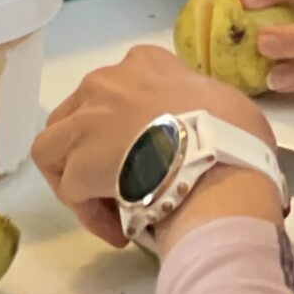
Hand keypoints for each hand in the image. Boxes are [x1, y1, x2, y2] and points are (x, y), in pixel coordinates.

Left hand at [34, 46, 277, 248]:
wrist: (220, 165)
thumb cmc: (235, 136)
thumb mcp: (227, 103)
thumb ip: (202, 106)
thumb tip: (202, 127)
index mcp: (146, 63)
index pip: (123, 89)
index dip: (132, 125)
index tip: (154, 156)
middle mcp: (107, 80)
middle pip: (85, 116)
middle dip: (99, 150)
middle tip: (128, 185)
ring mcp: (86, 118)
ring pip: (58, 144)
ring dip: (79, 177)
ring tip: (112, 207)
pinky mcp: (76, 160)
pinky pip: (67, 187)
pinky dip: (86, 210)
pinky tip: (117, 230)